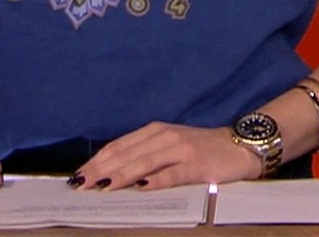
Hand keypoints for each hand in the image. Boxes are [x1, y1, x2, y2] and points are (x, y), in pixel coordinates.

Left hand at [74, 122, 261, 189]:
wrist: (239, 145)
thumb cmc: (201, 149)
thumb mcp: (170, 145)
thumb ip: (145, 155)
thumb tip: (112, 172)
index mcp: (155, 131)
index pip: (119, 146)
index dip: (97, 161)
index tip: (78, 175)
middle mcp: (165, 137)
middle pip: (126, 154)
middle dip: (101, 170)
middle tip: (81, 185)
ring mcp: (181, 150)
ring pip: (144, 162)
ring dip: (121, 175)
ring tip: (102, 187)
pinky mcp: (196, 165)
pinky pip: (172, 174)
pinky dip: (156, 180)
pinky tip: (141, 187)